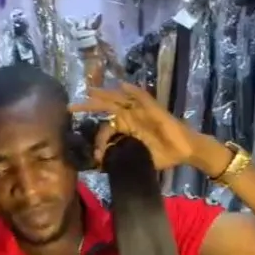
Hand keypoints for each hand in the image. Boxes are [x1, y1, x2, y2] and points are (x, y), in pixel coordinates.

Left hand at [69, 83, 197, 170]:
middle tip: (71, 107)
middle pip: (107, 108)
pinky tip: (123, 86)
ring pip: (120, 99)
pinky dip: (134, 91)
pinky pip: (143, 98)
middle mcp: (131, 117)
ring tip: (91, 90)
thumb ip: (122, 160)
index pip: (106, 128)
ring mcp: (142, 111)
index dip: (98, 140)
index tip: (94, 155)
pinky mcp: (154, 109)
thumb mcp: (138, 160)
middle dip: (90, 106)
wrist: (183, 152)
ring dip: (106, 94)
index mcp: (126, 128)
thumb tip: (102, 168)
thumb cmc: (163, 155)